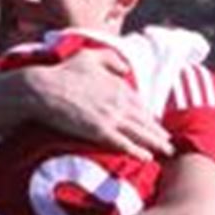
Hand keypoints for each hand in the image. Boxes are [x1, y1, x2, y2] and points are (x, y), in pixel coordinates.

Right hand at [25, 49, 173, 160]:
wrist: (44, 90)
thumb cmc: (63, 72)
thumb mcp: (88, 57)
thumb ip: (110, 59)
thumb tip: (125, 68)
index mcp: (117, 85)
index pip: (139, 103)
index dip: (149, 115)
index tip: (157, 123)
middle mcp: (118, 101)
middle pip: (144, 120)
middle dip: (159, 132)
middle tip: (170, 143)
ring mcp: (110, 117)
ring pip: (139, 132)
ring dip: (156, 143)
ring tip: (167, 151)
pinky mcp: (100, 131)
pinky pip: (124, 144)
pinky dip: (137, 151)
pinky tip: (147, 157)